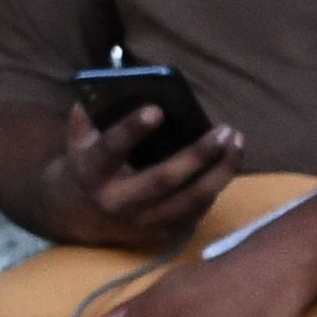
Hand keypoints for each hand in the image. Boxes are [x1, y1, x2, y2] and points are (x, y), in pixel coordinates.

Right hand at [37, 101, 244, 254]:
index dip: (132, 130)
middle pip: (162, 180)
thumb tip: (118, 83)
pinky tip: (230, 162)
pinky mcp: (162, 233)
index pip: (111, 150)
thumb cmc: (89, 162)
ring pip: (189, 200)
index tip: (157, 110)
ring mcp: (141, 222)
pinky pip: (197, 210)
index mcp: (91, 172)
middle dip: (196, 155)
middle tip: (223, 130)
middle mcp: (116, 202)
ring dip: (219, 172)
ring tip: (237, 142)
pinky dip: (216, 186)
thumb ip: (92, 113)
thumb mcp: (79, 138)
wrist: (79, 214)